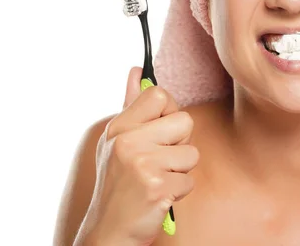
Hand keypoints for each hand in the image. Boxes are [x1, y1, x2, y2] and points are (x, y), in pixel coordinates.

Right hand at [81, 67, 197, 244]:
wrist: (107, 231)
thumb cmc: (117, 184)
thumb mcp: (116, 142)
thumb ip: (131, 105)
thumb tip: (137, 70)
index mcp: (119, 128)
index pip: (159, 94)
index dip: (169, 113)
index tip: (160, 131)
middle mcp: (128, 142)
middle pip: (185, 121)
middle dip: (180, 144)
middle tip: (159, 161)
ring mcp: (142, 165)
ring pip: (192, 154)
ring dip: (180, 171)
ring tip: (157, 180)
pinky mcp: (157, 188)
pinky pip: (190, 181)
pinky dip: (178, 192)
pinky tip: (158, 197)